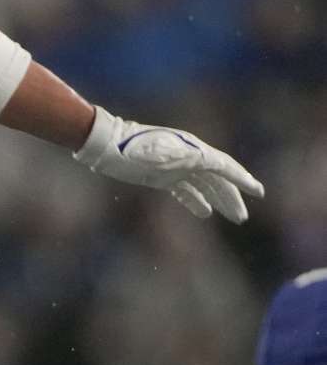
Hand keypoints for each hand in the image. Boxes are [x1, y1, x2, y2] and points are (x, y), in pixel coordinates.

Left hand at [73, 106, 264, 222]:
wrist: (105, 146)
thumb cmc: (130, 148)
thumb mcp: (158, 153)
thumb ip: (184, 157)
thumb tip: (210, 161)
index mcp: (191, 150)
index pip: (224, 166)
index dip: (242, 179)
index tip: (258, 192)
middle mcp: (187, 158)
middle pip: (218, 179)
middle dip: (233, 196)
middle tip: (243, 216)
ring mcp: (175, 168)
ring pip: (204, 186)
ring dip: (219, 200)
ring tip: (234, 217)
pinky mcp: (161, 177)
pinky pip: (185, 190)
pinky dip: (196, 201)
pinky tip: (205, 212)